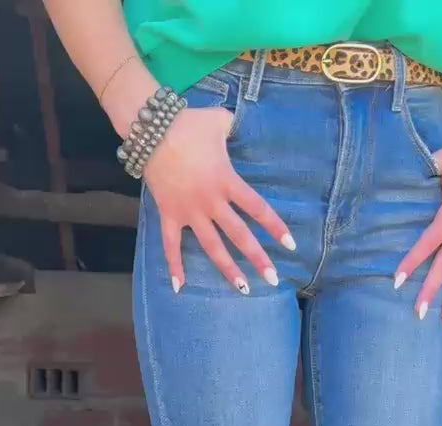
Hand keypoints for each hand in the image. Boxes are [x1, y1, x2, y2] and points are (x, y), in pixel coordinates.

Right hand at [144, 106, 294, 293]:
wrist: (151, 127)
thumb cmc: (188, 124)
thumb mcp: (219, 121)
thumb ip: (234, 126)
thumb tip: (243, 124)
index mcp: (227, 181)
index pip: (257, 209)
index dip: (275, 227)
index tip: (290, 245)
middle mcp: (211, 202)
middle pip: (239, 236)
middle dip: (257, 258)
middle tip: (273, 279)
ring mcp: (189, 212)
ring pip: (212, 247)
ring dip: (227, 269)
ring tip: (243, 289)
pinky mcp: (168, 214)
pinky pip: (170, 245)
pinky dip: (173, 266)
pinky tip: (178, 287)